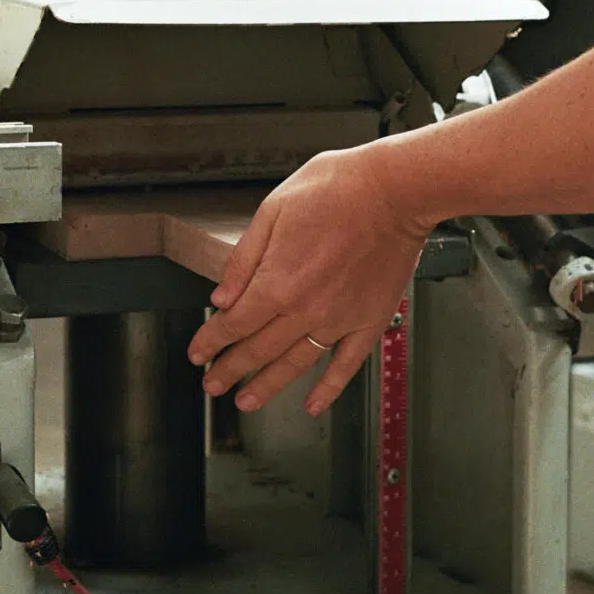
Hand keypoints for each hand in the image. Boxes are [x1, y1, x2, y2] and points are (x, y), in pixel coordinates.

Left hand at [188, 145, 428, 415]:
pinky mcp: (369, 321)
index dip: (210, 342)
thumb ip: (244, 259)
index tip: (198, 353)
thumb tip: (221, 297)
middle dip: (229, 370)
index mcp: (277, 282)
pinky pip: (345, 366)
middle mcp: (306, 309)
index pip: (234, 324)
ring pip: (295, 365)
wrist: (395, 189)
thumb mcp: (273, 210)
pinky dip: (328, 389)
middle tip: (213, 384)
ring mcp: (339, 319)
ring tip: (246, 401)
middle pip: (258, 350)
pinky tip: (313, 403)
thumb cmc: (337, 189)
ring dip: (267, 386)